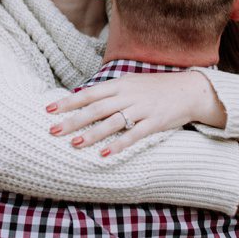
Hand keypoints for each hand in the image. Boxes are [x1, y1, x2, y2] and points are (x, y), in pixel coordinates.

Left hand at [45, 70, 226, 156]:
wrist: (189, 90)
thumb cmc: (155, 88)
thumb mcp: (130, 83)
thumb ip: (109, 92)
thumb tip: (84, 98)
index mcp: (120, 84)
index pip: (89, 93)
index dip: (68, 102)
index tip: (49, 110)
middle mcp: (128, 95)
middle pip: (96, 109)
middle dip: (73, 120)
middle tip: (53, 130)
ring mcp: (142, 109)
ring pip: (112, 122)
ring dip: (92, 134)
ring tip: (74, 144)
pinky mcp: (155, 123)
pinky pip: (134, 135)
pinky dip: (119, 144)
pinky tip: (105, 154)